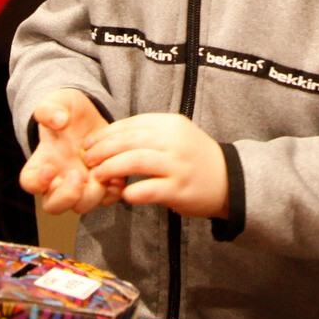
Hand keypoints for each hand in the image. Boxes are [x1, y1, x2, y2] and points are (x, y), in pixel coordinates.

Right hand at [19, 88, 113, 213]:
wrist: (90, 115)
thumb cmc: (66, 110)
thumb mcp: (55, 102)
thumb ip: (50, 109)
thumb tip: (60, 120)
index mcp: (41, 163)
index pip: (30, 183)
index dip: (38, 181)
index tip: (50, 167)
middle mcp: (59, 180)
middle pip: (54, 205)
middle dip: (67, 196)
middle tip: (78, 176)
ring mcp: (82, 185)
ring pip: (82, 206)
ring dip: (91, 195)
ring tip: (99, 173)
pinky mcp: (103, 183)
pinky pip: (107, 198)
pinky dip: (112, 191)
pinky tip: (116, 173)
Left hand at [83, 113, 226, 218]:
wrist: (230, 180)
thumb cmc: (194, 158)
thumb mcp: (175, 135)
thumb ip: (147, 135)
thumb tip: (109, 140)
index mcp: (170, 124)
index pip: (130, 124)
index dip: (105, 134)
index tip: (89, 144)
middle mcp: (174, 141)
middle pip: (129, 141)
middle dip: (103, 150)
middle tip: (88, 161)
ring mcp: (178, 165)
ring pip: (136, 161)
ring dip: (111, 168)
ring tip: (98, 176)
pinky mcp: (180, 189)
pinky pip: (150, 189)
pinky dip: (133, 192)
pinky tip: (124, 195)